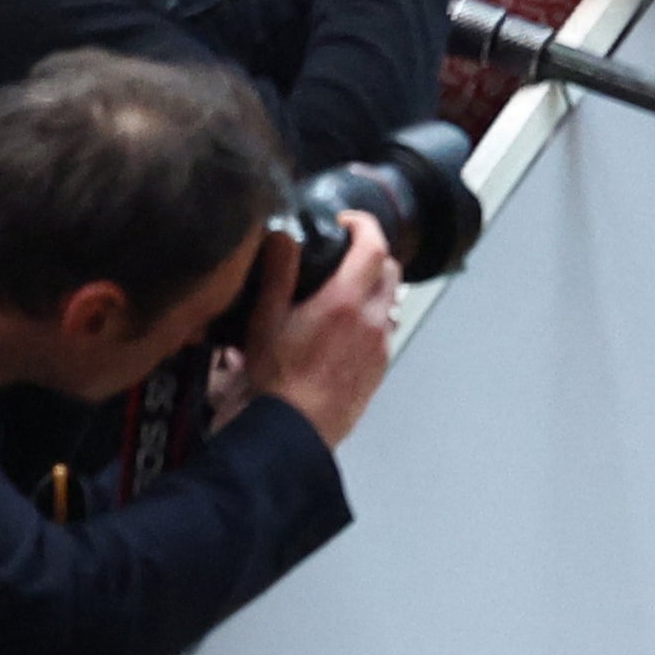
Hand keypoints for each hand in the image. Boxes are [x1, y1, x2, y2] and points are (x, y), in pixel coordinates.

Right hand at [236, 217, 398, 448]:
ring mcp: (381, 344)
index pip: (373, 246)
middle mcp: (372, 319)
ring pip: (390, 301)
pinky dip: (370, 318)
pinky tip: (342, 330)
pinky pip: (385, 330)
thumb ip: (278, 274)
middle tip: (343, 257)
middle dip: (371, 256)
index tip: (346, 223)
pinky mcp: (381, 366)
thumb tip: (283, 235)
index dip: (364, 225)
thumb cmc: (274, 379)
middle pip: (389, 270)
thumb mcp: (264, 321)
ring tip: (339, 294)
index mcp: (345, 301)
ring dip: (372, 289)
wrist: (293, 431)